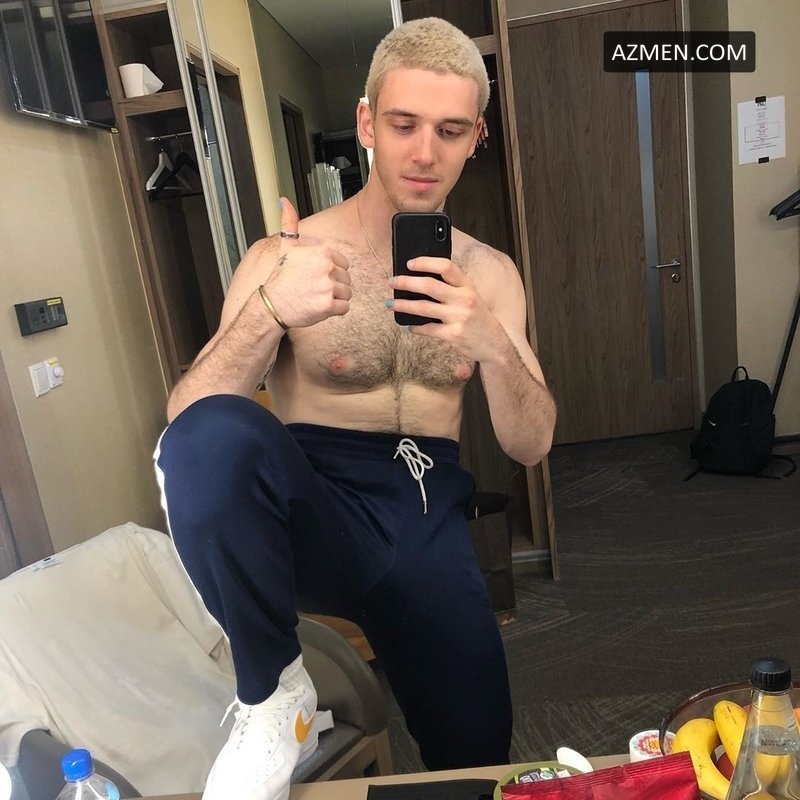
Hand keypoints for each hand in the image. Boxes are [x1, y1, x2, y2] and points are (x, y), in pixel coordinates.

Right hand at [260, 197, 351, 327]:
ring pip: (347, 294)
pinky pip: (344, 308)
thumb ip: (290, 224)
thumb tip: (284, 201)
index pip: (344, 264)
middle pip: (346, 279)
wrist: (271, 305)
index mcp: (322, 252)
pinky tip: (320, 306)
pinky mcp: (328, 306)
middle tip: (314, 288)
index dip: (331, 272)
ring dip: (335, 298)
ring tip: (316, 297)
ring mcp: (328, 287)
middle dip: (333, 286)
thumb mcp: (285, 247)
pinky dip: (335, 310)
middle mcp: (327, 268)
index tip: (316, 276)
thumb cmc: (280, 278)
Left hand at [390, 257, 503, 361]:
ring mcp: (459, 317)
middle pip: (429, 285)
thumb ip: (452, 287)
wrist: (496, 345)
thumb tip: (421, 280)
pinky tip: (409, 326)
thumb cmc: (478, 318)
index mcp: (468, 286)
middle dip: (406, 282)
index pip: (446, 266)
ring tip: (391, 303)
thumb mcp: (471, 297)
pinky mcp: (454, 335)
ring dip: (403, 305)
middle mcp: (464, 299)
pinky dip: (415, 327)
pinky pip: (428, 329)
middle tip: (392, 282)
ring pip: (423, 307)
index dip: (425, 262)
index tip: (409, 263)